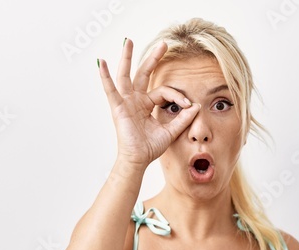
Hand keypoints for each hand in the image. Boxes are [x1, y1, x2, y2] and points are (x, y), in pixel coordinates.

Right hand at [97, 39, 201, 167]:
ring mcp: (126, 102)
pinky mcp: (118, 107)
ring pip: (126, 75)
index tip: (188, 104)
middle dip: (153, 58)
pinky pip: (110, 89)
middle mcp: (135, 100)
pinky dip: (105, 76)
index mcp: (147, 104)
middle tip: (164, 44)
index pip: (164, 92)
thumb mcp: (171, 131)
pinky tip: (101, 63)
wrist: (138, 160)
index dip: (177, 96)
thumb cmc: (150, 148)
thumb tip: (197, 106)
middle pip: (144, 73)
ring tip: (128, 41)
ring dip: (127, 58)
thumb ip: (183, 119)